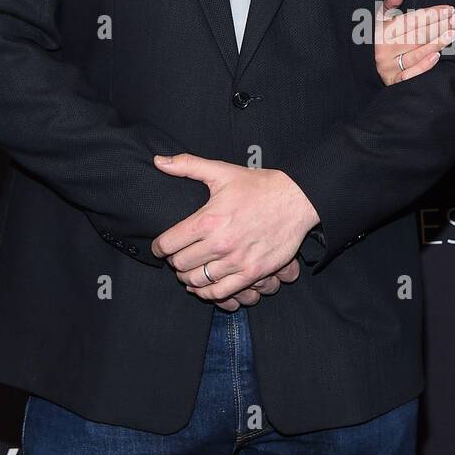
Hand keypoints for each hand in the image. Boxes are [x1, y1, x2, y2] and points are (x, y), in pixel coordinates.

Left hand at [150, 155, 318, 303]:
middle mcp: (219, 243)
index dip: (158, 247)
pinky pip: (220, 292)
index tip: (160, 247)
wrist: (296, 199)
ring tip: (190, 271)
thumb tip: (158, 161)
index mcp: (207, 220)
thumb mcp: (222, 171)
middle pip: (179, 265)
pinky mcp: (253, 273)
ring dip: (188, 278)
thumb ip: (187, 166)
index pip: (167, 244)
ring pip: (197, 281)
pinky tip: (206, 285)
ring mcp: (236, 261)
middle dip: (174, 262)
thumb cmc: (259, 186)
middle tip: (177, 257)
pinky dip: (207, 292)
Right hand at [374, 0, 454, 85]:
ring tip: (451, 34)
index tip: (448, 9)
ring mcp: (389, 66)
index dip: (430, 14)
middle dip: (437, 26)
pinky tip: (437, 56)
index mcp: (382, 32)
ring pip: (415, 53)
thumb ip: (390, 6)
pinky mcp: (394, 81)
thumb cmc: (385, 42)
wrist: (375, 69)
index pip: (410, 21)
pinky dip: (423, 65)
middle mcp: (384, 49)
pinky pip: (410, 74)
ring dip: (435, 44)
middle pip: (415, 36)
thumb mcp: (383, 22)